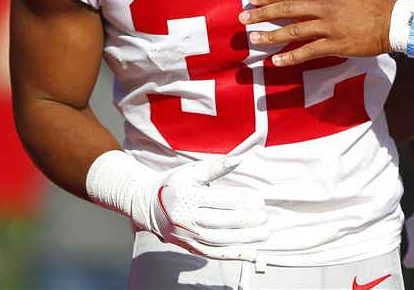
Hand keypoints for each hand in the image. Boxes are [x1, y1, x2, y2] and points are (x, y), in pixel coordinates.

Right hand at [150, 157, 268, 260]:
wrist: (149, 205)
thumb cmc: (175, 184)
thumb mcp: (192, 171)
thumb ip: (216, 167)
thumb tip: (240, 159)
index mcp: (186, 197)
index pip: (219, 200)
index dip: (241, 201)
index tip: (259, 201)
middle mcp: (185, 219)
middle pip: (220, 222)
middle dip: (246, 220)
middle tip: (265, 216)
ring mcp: (187, 236)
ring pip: (219, 240)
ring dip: (244, 238)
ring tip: (264, 233)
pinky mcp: (189, 247)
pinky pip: (214, 254)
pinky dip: (234, 255)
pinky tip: (252, 253)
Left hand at [241, 0, 393, 65]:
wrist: (392, 22)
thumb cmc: (370, 6)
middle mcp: (323, 8)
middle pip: (286, 9)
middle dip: (262, 14)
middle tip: (243, 18)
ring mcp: (329, 27)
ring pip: (293, 31)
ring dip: (271, 35)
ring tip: (254, 39)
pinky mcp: (335, 45)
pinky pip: (308, 52)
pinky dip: (290, 57)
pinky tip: (276, 61)